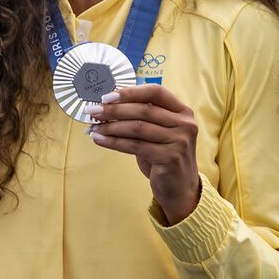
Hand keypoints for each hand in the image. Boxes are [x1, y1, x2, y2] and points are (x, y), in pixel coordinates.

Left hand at [86, 84, 201, 223]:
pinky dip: (114, 142)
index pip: (156, 92)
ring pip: (138, 128)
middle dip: (114, 110)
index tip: (107, 96)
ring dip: (111, 127)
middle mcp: (185, 123)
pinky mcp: (170, 157)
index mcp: (182, 111)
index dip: (131, 92)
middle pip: (144, 110)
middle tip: (92, 111)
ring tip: (93, 128)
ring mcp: (180, 141)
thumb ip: (141, 116)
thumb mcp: (157, 131)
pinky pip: (135, 146)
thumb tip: (107, 104)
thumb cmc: (162, 154)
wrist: (179, 186)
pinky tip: (99, 140)